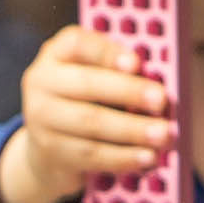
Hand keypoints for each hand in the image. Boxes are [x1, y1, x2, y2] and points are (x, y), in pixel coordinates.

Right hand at [0, 25, 171, 202]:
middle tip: (161, 100)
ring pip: (92, 123)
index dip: (107, 53)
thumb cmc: (85, 104)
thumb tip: (158, 84)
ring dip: (132, 130)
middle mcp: (42, 81)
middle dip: (129, 92)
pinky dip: (124, 157)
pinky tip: (147, 158)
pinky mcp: (51, 152)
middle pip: (87, 84)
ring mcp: (41, 118)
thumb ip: (119, 74)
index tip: (136, 63)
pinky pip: (92, 154)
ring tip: (163, 135)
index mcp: (56, 53)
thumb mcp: (95, 78)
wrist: (48, 152)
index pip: (77, 44)